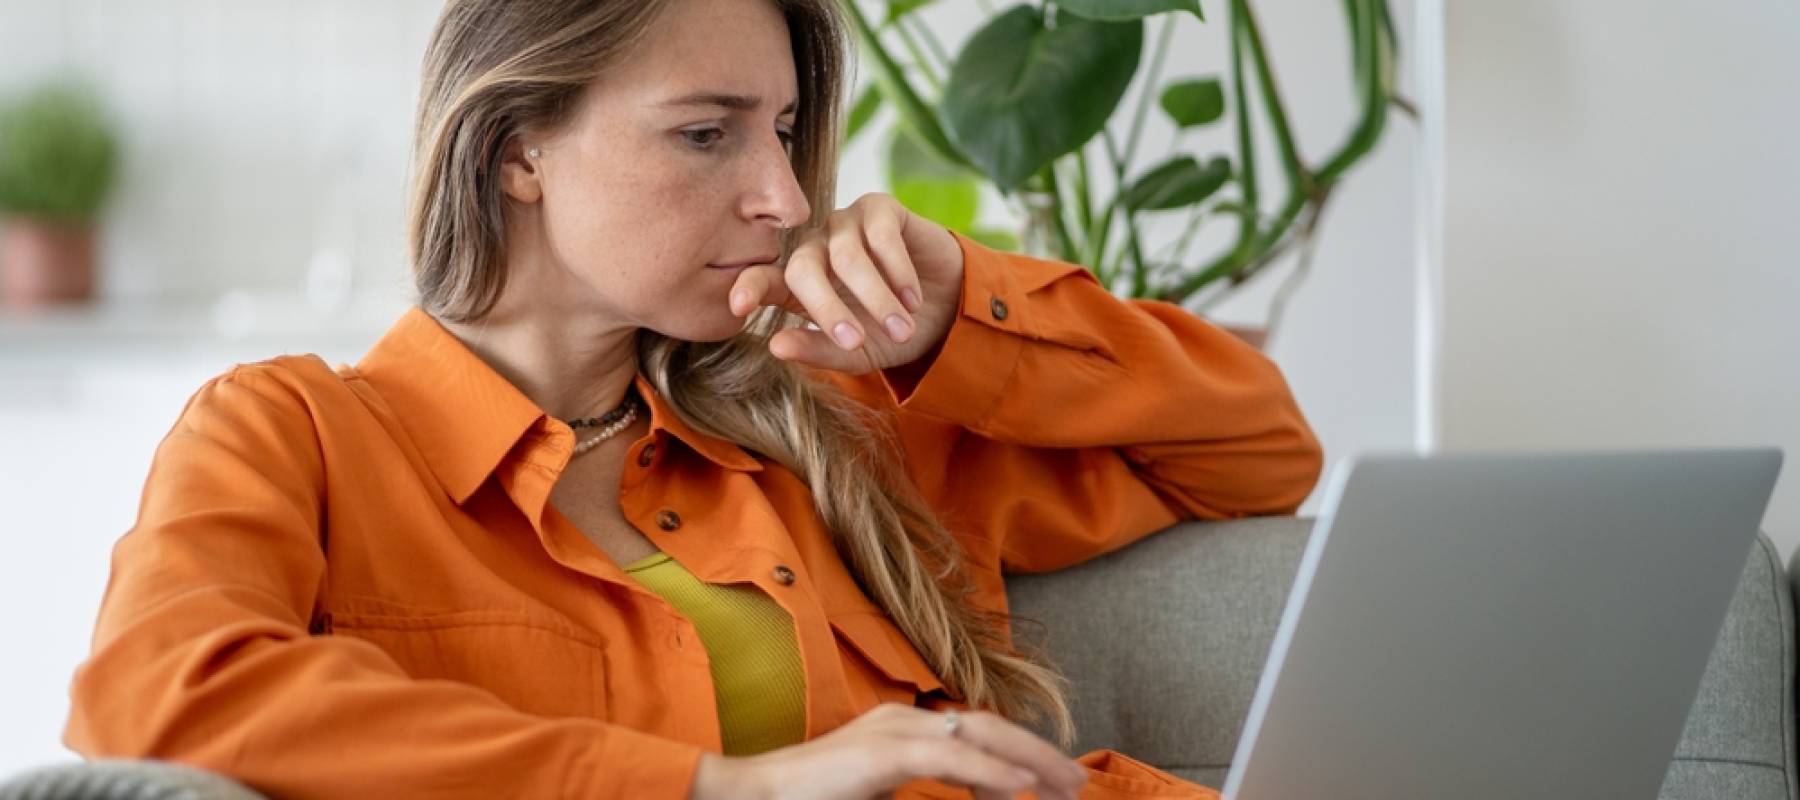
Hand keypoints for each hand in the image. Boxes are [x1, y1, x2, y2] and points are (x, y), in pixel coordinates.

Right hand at [688, 704, 1087, 799]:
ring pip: (980, 737)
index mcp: (905, 729)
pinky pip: (948, 758)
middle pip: (992, 728)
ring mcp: (893, 731)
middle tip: (1080, 784)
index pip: (980, 735)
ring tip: (1067, 786)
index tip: (1061, 782)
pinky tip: (1021, 790)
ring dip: (1031, 761)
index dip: (1025, 754)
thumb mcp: (877, 796)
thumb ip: (918, 797)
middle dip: (1042, 755)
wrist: (750, 797)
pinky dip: (990, 774)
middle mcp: (905, 720)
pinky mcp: (880, 754)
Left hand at [728, 193, 964, 374]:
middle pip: (802, 268)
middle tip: (855, 342)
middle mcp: (817, 248)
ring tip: (901, 328)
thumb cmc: (893, 331)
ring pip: (847, 256)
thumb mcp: (857, 352)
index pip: (762, 279)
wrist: (948, 309)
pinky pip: (880, 235)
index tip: (739, 308)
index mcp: (799, 285)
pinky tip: (913, 298)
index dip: (748, 288)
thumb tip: (775, 346)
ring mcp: (847, 224)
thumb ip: (818, 349)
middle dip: (827, 309)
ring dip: (876, 298)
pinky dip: (898, 271)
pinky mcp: (880, 208)